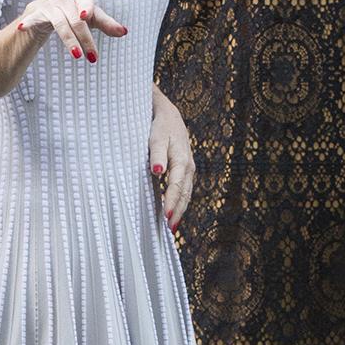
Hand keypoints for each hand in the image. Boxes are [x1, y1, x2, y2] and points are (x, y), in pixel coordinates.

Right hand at [17, 0, 126, 61]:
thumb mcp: (90, 19)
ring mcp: (47, 4)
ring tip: (78, 56)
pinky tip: (23, 27)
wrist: (44, 13)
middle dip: (85, 39)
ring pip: (60, 23)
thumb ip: (106, 24)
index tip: (85, 17)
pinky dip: (28, 23)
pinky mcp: (34, 13)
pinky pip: (32, 19)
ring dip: (69, 41)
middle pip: (76, 19)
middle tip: (93, 58)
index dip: (86, 7)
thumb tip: (124, 31)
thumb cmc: (72, 14)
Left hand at [149, 90, 194, 230]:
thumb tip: (158, 172)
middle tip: (169, 231)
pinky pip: (184, 189)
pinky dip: (179, 201)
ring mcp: (188, 168)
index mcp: (181, 160)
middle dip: (177, 212)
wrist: (168, 113)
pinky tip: (172, 210)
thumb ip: (156, 154)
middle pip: (184, 194)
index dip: (171, 203)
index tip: (165, 218)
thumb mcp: (156, 136)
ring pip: (186, 193)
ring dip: (179, 209)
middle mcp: (188, 166)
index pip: (176, 187)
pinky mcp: (185, 169)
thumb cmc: (159, 125)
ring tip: (171, 227)